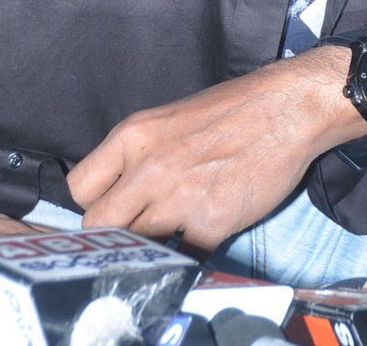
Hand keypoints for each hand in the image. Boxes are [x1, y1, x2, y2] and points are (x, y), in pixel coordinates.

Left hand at [67, 53, 359, 249]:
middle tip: (135, 231)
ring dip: (148, 247)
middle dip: (113, 234)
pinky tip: (197, 239)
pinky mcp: (210, 223)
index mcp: (134, 135)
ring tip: (168, 235)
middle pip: (98, 225)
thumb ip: (140, 155)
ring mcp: (178, 198)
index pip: (79, 187)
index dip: (93, 203)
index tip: (110, 209)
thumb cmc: (232, 110)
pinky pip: (180, 258)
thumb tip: (120, 192)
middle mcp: (148, 167)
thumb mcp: (170, 119)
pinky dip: (186, 256)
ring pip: (135, 246)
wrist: (287, 109)